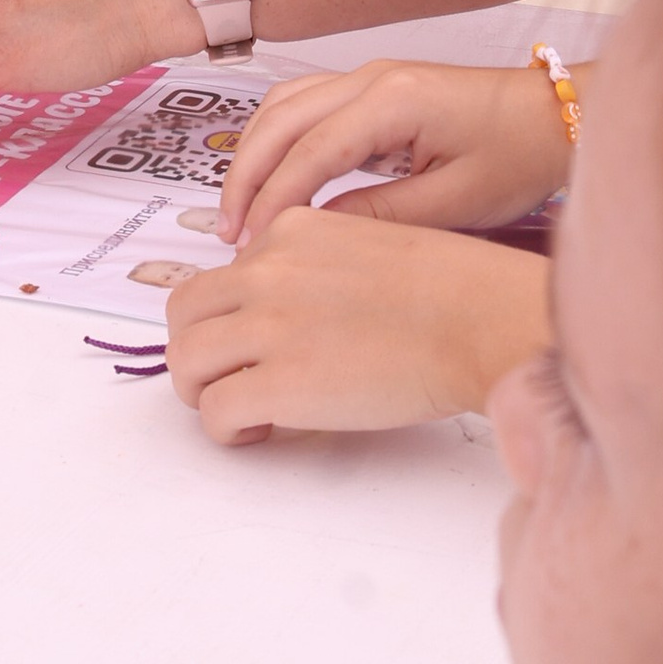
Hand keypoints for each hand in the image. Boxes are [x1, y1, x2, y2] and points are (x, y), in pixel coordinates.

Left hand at [163, 206, 551, 444]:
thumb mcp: (365, 243)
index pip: (224, 274)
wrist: (478, 321)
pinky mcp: (278, 383)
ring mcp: (267, 326)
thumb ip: (314, 264)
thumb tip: (287, 311)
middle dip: (198, 349)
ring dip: (204, 391)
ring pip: (186, 361)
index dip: (232, 317)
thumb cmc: (448, 291)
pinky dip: (227, 429)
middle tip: (226, 378)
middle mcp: (266, 270)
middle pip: (184, 312)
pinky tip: (260, 432)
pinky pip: (215, 411)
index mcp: (290, 231)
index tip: (255, 344)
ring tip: (241, 411)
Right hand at [217, 56, 577, 243]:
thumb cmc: (519, 158)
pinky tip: (272, 179)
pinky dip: (277, 140)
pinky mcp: (376, 88)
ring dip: (255, 153)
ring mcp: (371, 77)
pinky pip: (306, 105)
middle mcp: (373, 78)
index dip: (273, 200)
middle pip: (281, 119)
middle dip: (246, 175)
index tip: (249, 246)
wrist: (558, 118)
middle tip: (228, 235)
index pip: (309, 152)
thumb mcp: (455, 203)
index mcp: (394, 101)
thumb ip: (380, 216)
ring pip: (285, 105)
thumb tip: (315, 233)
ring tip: (240, 212)